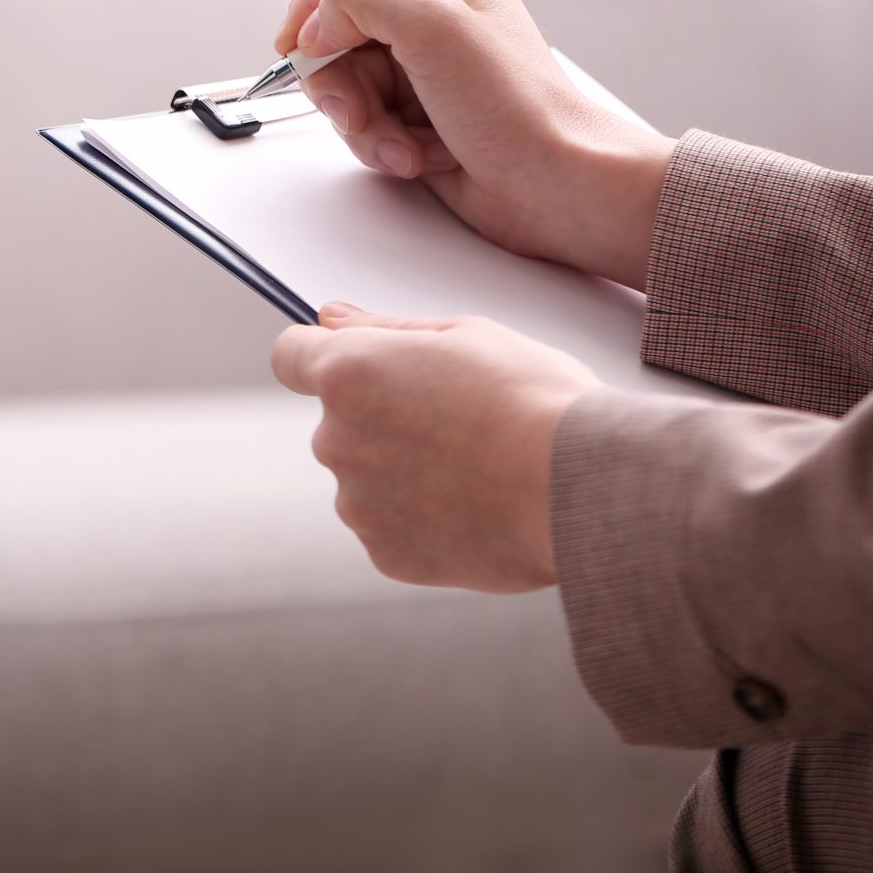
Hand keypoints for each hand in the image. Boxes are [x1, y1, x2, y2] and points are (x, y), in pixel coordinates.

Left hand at [271, 306, 596, 592]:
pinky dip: (424, 521)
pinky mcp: (386, 554)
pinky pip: (392, 528)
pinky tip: (478, 508)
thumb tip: (330, 318)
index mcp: (349, 373)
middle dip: (382, 419)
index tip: (354, 365)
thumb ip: (385, 329)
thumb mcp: (466, 335)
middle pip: (339, 422)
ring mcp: (357, 503)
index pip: (290, 355)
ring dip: (403, 472)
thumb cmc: (535, 399)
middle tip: (459, 420)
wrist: (582, 488)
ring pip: (367, 479)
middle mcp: (337, 439)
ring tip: (478, 468)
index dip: (318, 355)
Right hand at [275, 0, 674, 289]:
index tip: (314, 35)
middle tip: (360, 100)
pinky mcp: (403, 105)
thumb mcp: (434, 24)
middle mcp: (422, 2)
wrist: (553, 184)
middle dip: (336, 69)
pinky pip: (352, 115)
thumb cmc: (521, 104)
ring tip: (403, 137)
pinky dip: (375, 140)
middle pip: (326, 15)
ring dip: (360, 115)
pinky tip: (416, 152)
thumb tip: (311, 20)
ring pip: (333, 73)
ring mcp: (410, 57)